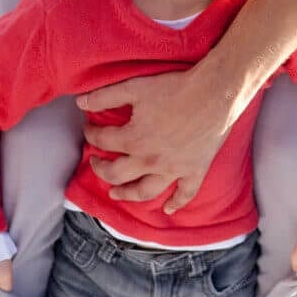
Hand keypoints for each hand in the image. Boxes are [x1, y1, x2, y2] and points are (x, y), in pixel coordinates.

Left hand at [79, 68, 235, 213]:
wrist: (216, 92)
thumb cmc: (176, 88)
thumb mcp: (135, 87)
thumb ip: (105, 96)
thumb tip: (80, 103)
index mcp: (133, 140)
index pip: (102, 141)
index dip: (91, 134)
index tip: (89, 128)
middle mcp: (150, 160)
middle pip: (117, 174)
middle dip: (101, 170)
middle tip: (96, 164)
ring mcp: (173, 169)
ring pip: (145, 191)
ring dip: (127, 195)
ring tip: (117, 193)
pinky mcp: (194, 170)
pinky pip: (185, 194)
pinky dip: (176, 203)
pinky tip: (168, 209)